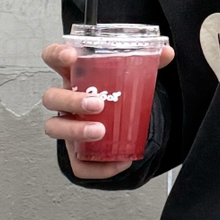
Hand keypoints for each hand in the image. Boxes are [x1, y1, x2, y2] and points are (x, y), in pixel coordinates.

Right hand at [41, 40, 174, 181]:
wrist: (123, 126)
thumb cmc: (116, 96)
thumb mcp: (130, 76)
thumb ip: (148, 62)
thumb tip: (167, 52)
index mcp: (74, 76)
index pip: (53, 59)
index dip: (56, 55)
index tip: (71, 56)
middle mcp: (65, 101)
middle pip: (52, 98)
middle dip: (71, 101)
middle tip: (97, 104)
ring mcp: (67, 127)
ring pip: (55, 129)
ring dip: (75, 130)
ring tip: (101, 131)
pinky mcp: (76, 154)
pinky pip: (78, 164)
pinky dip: (98, 167)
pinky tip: (120, 162)